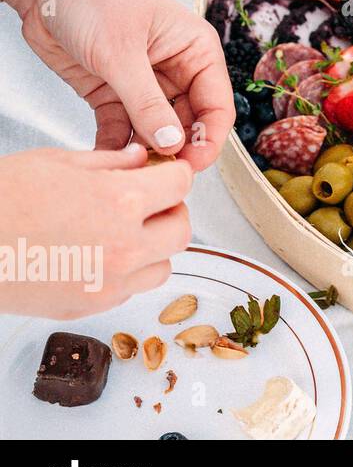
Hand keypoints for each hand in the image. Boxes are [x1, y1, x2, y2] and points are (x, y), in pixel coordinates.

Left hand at [0, 0, 233, 169]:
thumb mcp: (122, 52)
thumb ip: (147, 103)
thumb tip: (173, 145)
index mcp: (196, 52)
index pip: (216, 106)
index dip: (207, 140)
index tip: (190, 168)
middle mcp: (177, 70)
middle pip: (188, 124)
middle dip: (175, 152)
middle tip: (156, 180)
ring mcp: (144, 84)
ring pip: (155, 131)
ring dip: (144, 154)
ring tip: (129, 177)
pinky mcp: (112, 93)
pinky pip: (121, 130)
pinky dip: (115, 148)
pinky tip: (105, 166)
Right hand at [0, 144, 192, 318]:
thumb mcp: (57, 162)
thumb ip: (110, 163)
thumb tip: (142, 160)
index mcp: (120, 201)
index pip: (181, 184)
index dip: (174, 174)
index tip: (166, 173)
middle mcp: (124, 246)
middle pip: (181, 229)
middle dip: (170, 211)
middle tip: (150, 202)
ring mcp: (108, 283)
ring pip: (163, 266)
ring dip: (154, 247)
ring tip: (123, 231)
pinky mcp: (90, 306)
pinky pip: (130, 290)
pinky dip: (127, 273)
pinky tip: (99, 254)